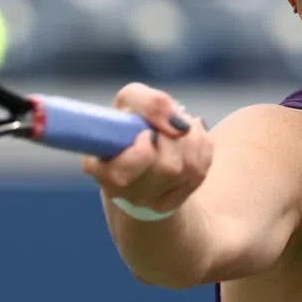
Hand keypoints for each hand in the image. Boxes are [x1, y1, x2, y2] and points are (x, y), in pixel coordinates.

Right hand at [81, 83, 213, 214]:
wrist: (141, 149)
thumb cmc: (130, 124)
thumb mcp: (130, 100)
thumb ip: (149, 103)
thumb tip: (179, 124)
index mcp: (101, 168)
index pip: (125, 172)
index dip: (144, 148)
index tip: (147, 133)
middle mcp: (123, 192)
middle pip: (168, 168)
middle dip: (173, 137)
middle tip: (163, 128)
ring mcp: (150, 201)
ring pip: (189, 168)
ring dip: (191, 138)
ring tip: (178, 128)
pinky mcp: (174, 201)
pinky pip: (201, 169)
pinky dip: (201, 146)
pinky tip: (188, 140)